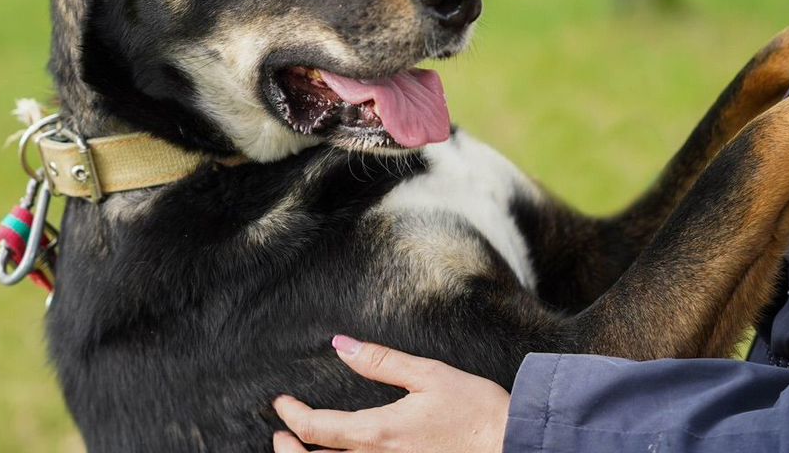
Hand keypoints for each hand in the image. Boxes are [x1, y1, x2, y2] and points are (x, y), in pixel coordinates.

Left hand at [272, 335, 509, 452]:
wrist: (509, 446)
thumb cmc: (473, 409)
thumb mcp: (426, 374)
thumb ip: (381, 362)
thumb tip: (342, 345)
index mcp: (380, 434)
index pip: (319, 430)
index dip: (293, 417)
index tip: (281, 404)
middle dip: (291, 451)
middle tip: (279, 434)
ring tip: (301, 449)